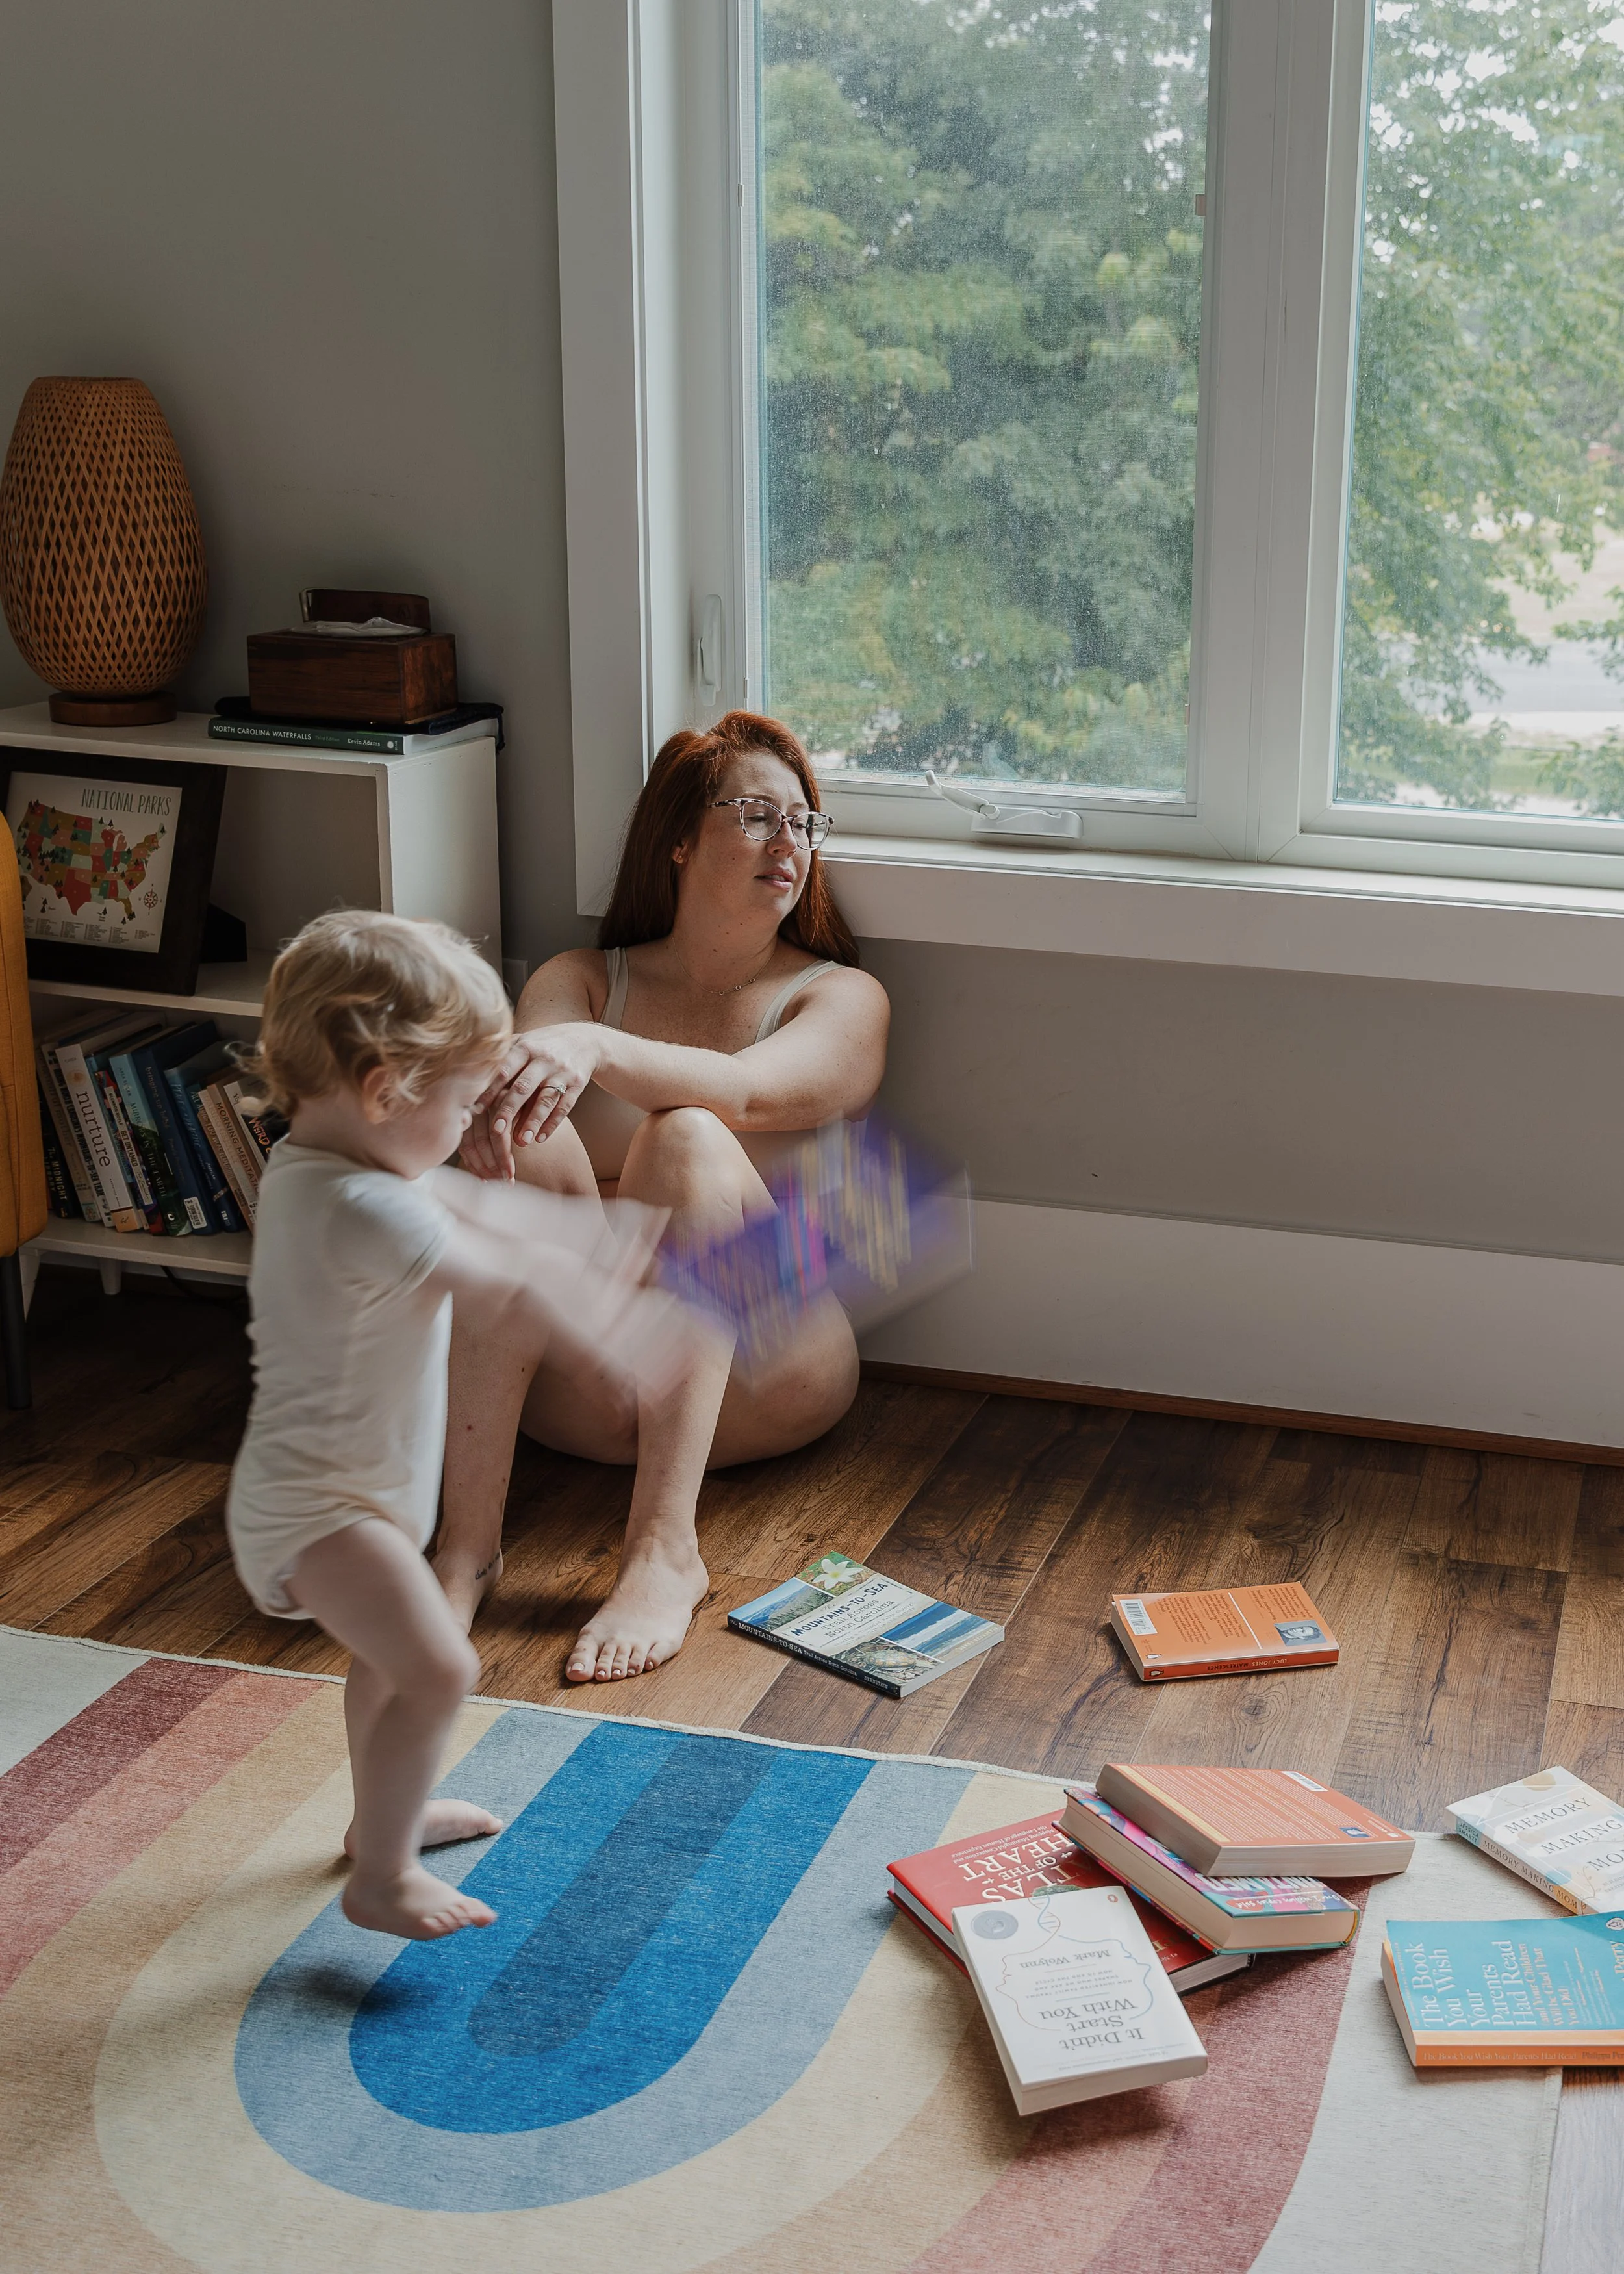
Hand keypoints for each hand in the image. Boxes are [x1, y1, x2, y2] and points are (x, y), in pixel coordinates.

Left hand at [461, 1023, 602, 1177]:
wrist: (585, 1040)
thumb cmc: (543, 1045)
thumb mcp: (523, 1042)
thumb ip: (501, 1057)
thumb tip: (469, 1078)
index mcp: (525, 1047)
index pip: (504, 1070)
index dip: (489, 1090)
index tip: (475, 1110)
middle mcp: (544, 1058)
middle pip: (523, 1087)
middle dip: (509, 1109)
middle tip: (496, 1131)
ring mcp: (562, 1072)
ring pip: (546, 1099)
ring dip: (533, 1121)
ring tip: (522, 1142)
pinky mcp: (577, 1084)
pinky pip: (565, 1107)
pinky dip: (553, 1124)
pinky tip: (540, 1139)